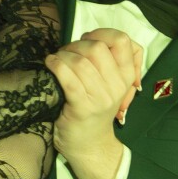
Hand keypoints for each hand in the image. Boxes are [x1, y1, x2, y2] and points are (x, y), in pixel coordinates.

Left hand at [44, 35, 138, 178]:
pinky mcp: (82, 107)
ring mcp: (101, 97)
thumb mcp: (112, 85)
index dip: (102, 33)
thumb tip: (93, 38)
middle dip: (76, 45)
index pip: (123, 40)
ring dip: (63, 56)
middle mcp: (117, 86)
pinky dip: (56, 65)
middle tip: (67, 53)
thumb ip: (110, 62)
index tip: (88, 40)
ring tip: (57, 60)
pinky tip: (50, 64)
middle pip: (97, 47)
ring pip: (80, 61)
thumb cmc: (95, 110)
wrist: (89, 145)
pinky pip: (68, 77)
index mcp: (127, 77)